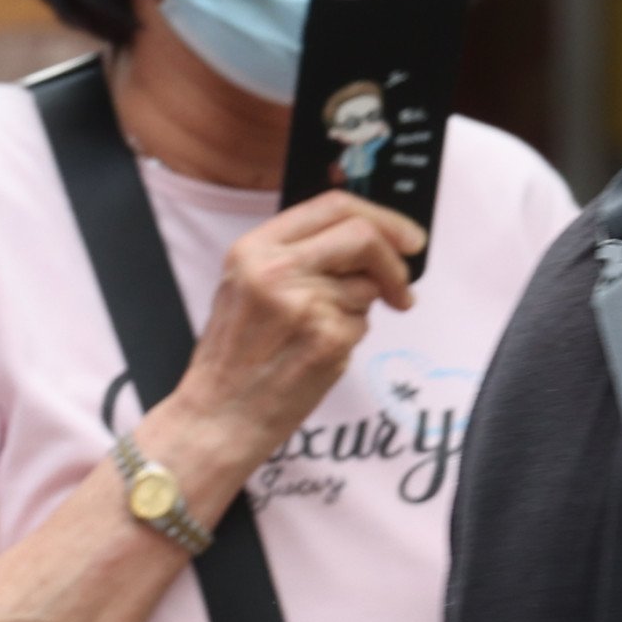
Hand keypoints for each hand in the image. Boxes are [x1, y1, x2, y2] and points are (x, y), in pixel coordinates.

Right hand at [155, 190, 425, 490]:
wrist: (217, 415)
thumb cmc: (232, 358)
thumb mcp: (244, 288)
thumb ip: (294, 256)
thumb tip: (365, 240)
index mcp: (251, 250)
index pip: (333, 206)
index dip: (381, 217)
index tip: (404, 237)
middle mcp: (274, 270)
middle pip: (363, 236)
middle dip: (394, 259)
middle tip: (401, 283)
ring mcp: (303, 303)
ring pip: (367, 285)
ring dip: (361, 307)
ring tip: (320, 332)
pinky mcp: (327, 337)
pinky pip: (364, 324)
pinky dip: (350, 337)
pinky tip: (316, 354)